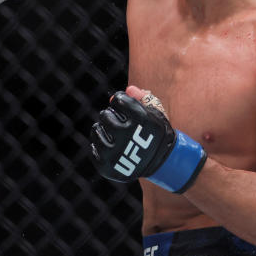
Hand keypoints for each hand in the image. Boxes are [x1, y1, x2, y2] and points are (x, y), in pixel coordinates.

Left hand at [90, 87, 206, 193]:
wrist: (161, 163)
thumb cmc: (156, 134)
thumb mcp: (156, 114)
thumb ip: (143, 98)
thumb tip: (128, 89)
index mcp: (141, 120)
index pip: (119, 99)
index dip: (120, 100)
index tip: (123, 105)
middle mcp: (127, 135)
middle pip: (105, 115)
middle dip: (111, 115)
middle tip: (117, 120)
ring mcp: (115, 153)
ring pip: (97, 129)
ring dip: (103, 128)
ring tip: (113, 131)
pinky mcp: (106, 165)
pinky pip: (94, 146)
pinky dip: (100, 143)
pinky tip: (110, 143)